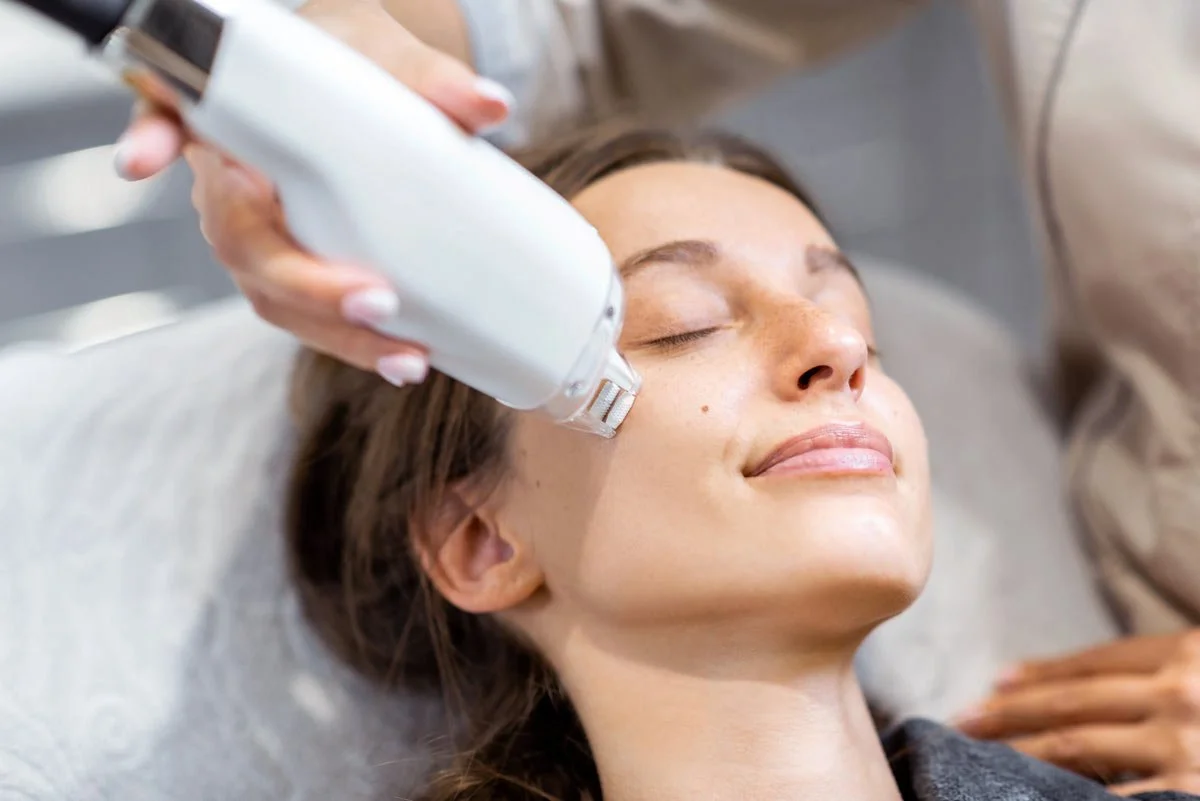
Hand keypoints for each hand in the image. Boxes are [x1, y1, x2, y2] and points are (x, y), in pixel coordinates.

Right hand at [112, 0, 512, 384]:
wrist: (358, 91)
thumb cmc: (350, 65)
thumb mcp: (381, 55)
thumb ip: (429, 77)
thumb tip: (489, 106)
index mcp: (233, 122)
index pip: (177, 128)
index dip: (155, 142)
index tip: (145, 157)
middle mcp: (234, 186)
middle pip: (245, 247)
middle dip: (308, 286)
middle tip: (378, 303)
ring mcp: (261, 237)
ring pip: (276, 297)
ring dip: (339, 336)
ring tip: (406, 357)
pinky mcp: (298, 268)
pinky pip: (311, 316)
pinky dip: (354, 342)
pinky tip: (402, 358)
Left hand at [955, 631, 1199, 794]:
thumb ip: (1160, 672)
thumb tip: (1073, 681)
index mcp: (1183, 653)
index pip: (1093, 665)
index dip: (1040, 674)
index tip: (995, 683)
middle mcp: (1177, 694)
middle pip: (1073, 701)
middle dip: (1009, 711)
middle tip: (963, 720)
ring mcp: (1182, 745)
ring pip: (1077, 745)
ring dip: (1022, 750)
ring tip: (985, 754)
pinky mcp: (1188, 793)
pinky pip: (1115, 796)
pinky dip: (1067, 792)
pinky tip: (1035, 793)